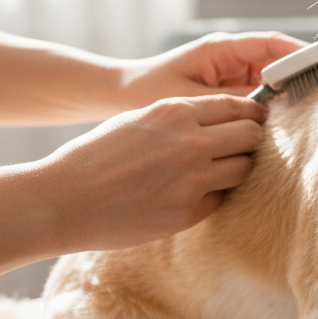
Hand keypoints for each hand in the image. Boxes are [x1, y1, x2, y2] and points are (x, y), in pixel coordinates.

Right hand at [35, 95, 267, 252]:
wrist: (62, 201)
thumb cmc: (96, 157)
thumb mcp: (139, 120)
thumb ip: (181, 117)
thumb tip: (223, 118)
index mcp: (176, 112)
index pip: (238, 106)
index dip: (251, 114)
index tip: (255, 120)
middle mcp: (191, 143)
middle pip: (252, 135)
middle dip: (252, 139)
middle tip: (243, 146)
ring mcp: (193, 180)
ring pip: (245, 168)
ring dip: (238, 168)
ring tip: (219, 170)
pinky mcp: (190, 212)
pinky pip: (222, 198)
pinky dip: (215, 194)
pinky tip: (194, 193)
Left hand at [118, 32, 306, 107]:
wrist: (120, 96)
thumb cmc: (147, 92)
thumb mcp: (189, 99)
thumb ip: (228, 103)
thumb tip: (266, 111)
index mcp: (223, 49)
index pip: (272, 44)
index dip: (300, 53)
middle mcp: (232, 57)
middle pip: (279, 62)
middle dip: (301, 76)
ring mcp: (233, 72)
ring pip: (273, 80)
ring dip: (289, 94)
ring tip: (310, 111)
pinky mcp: (230, 89)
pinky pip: (260, 95)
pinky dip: (273, 106)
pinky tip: (283, 123)